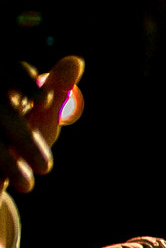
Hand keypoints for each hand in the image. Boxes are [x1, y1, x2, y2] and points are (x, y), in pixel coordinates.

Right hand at [1, 56, 84, 192]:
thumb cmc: (22, 135)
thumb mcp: (42, 114)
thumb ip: (57, 89)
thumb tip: (76, 61)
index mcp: (0, 85)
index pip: (9, 70)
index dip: (25, 82)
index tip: (46, 100)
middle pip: (1, 111)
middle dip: (23, 138)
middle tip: (47, 167)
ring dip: (6, 161)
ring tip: (28, 185)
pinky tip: (2, 186)